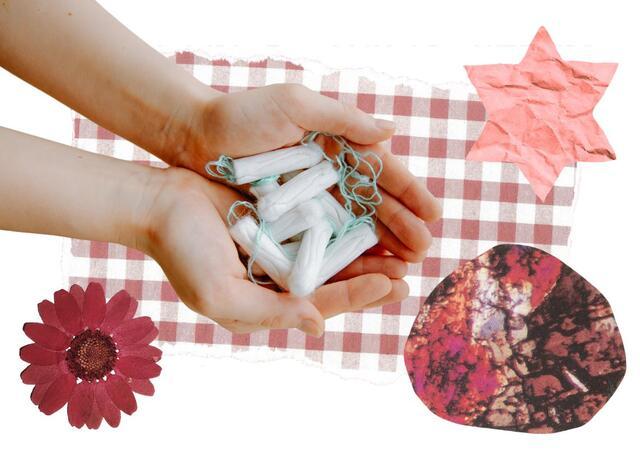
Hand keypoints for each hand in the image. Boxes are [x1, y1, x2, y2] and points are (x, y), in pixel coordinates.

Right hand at [136, 168, 409, 335]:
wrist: (159, 204)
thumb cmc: (184, 253)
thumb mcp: (221, 296)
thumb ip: (270, 313)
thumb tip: (318, 326)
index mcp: (264, 303)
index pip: (320, 304)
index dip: (356, 297)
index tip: (390, 285)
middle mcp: (276, 279)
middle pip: (333, 283)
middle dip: (370, 280)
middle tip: (408, 273)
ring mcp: (279, 248)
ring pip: (331, 255)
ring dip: (364, 254)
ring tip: (401, 250)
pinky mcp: (278, 220)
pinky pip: (317, 225)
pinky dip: (342, 225)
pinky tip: (368, 218)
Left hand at [178, 84, 442, 262]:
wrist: (195, 136)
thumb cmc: (244, 115)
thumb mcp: (296, 105)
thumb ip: (343, 118)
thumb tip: (392, 132)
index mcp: (336, 144)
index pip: (380, 171)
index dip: (408, 193)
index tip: (433, 213)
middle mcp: (328, 173)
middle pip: (372, 203)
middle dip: (401, 226)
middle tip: (425, 250)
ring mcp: (308, 198)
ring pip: (352, 224)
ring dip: (381, 244)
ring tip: (406, 264)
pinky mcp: (287, 218)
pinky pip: (322, 237)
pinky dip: (345, 251)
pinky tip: (365, 267)